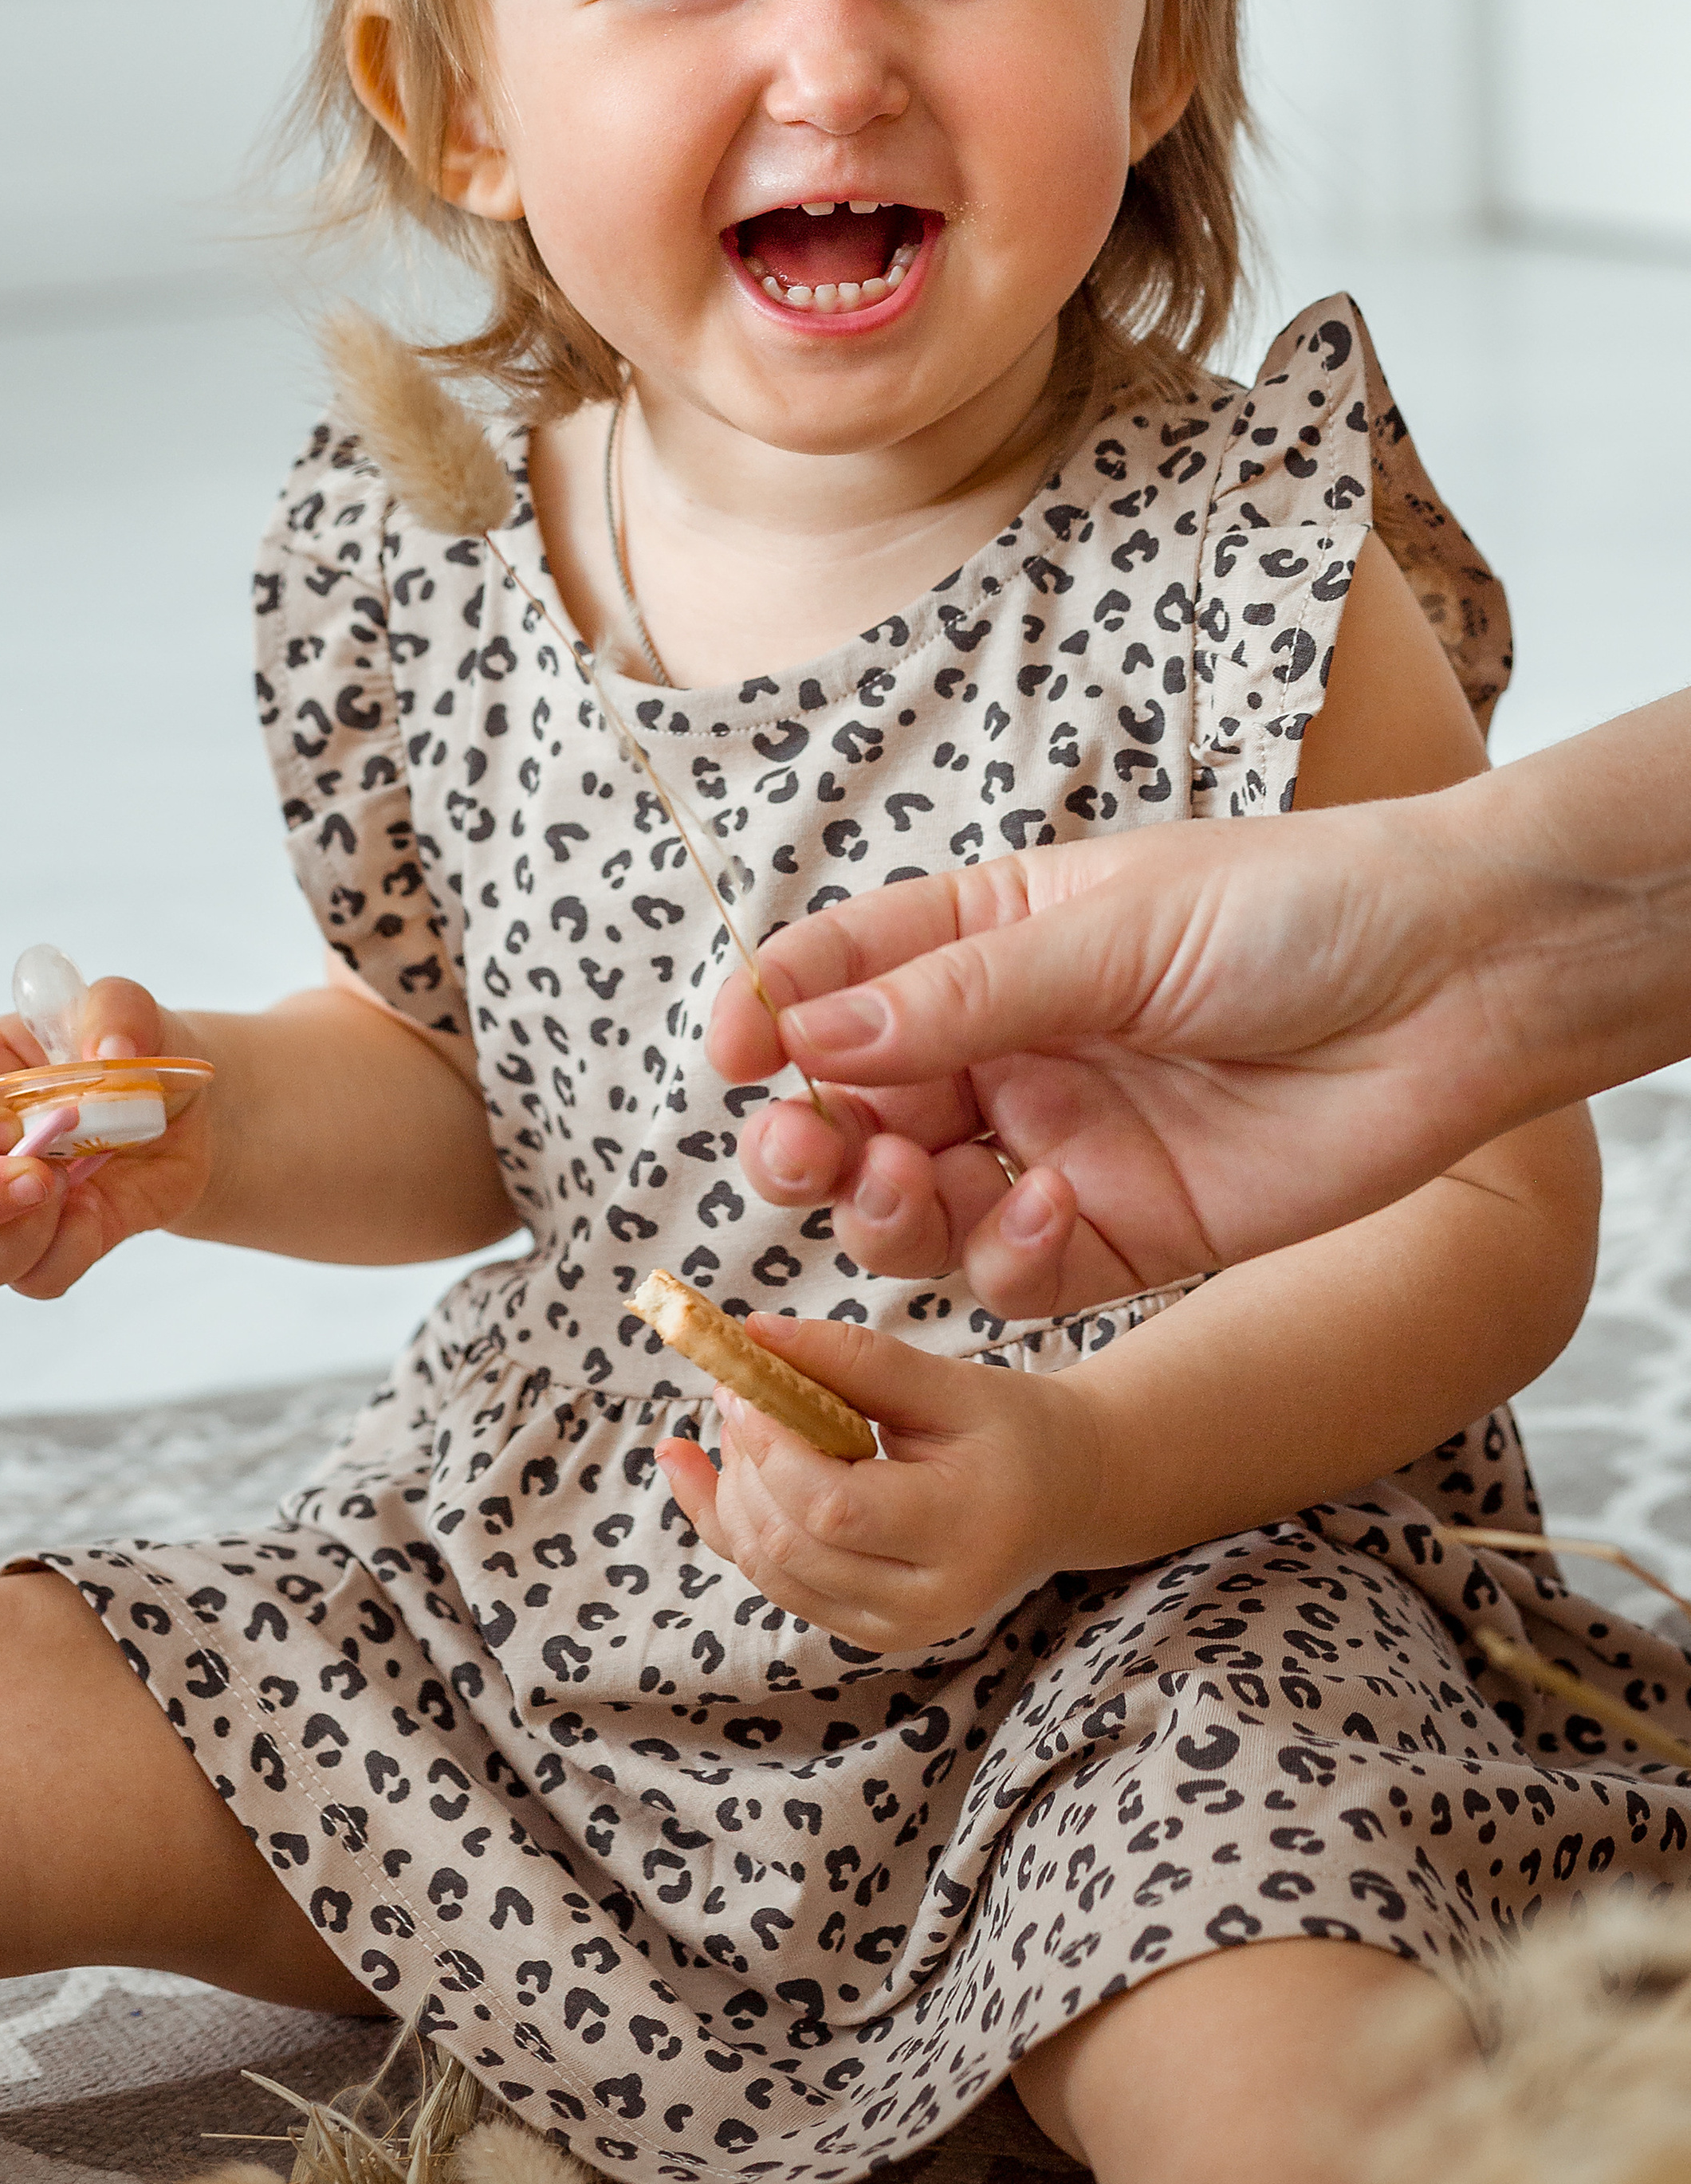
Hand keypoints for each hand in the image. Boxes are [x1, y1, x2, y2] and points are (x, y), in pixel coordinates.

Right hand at [0, 975, 213, 1300]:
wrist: (184, 1111)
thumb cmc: (135, 1049)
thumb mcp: (132, 1009)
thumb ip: (116, 1008)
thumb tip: (107, 1050)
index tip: (6, 1125)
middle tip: (43, 1180)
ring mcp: (1, 1206)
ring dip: (10, 1243)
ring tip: (70, 1200)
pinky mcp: (46, 1247)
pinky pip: (32, 1278)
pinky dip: (66, 1256)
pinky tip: (98, 1215)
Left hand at [653, 1313, 1096, 1650]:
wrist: (1062, 1496)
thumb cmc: (1010, 1428)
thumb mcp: (948, 1381)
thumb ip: (854, 1358)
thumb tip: (753, 1333)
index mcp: (962, 1530)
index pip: (835, 1508)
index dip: (771, 1446)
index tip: (742, 1380)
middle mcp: (928, 1602)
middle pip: (793, 1544)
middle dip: (745, 1463)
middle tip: (736, 1389)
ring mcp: (894, 1629)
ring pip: (771, 1570)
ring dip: (732, 1491)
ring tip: (741, 1418)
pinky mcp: (866, 1632)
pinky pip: (774, 1582)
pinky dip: (726, 1522)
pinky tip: (688, 1466)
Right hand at [711, 800, 1528, 1317]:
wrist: (1457, 986)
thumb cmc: (1292, 909)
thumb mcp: (1114, 929)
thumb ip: (962, 997)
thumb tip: (803, 1037)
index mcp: (990, 939)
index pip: (839, 977)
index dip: (769, 1014)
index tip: (727, 1058)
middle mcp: (1009, 1046)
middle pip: (855, 1110)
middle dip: (808, 1138)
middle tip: (799, 1154)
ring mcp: (1060, 1142)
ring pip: (916, 1207)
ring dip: (886, 1210)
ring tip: (908, 1188)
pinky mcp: (1123, 1233)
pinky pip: (1017, 1273)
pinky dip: (1006, 1258)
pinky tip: (1050, 1213)